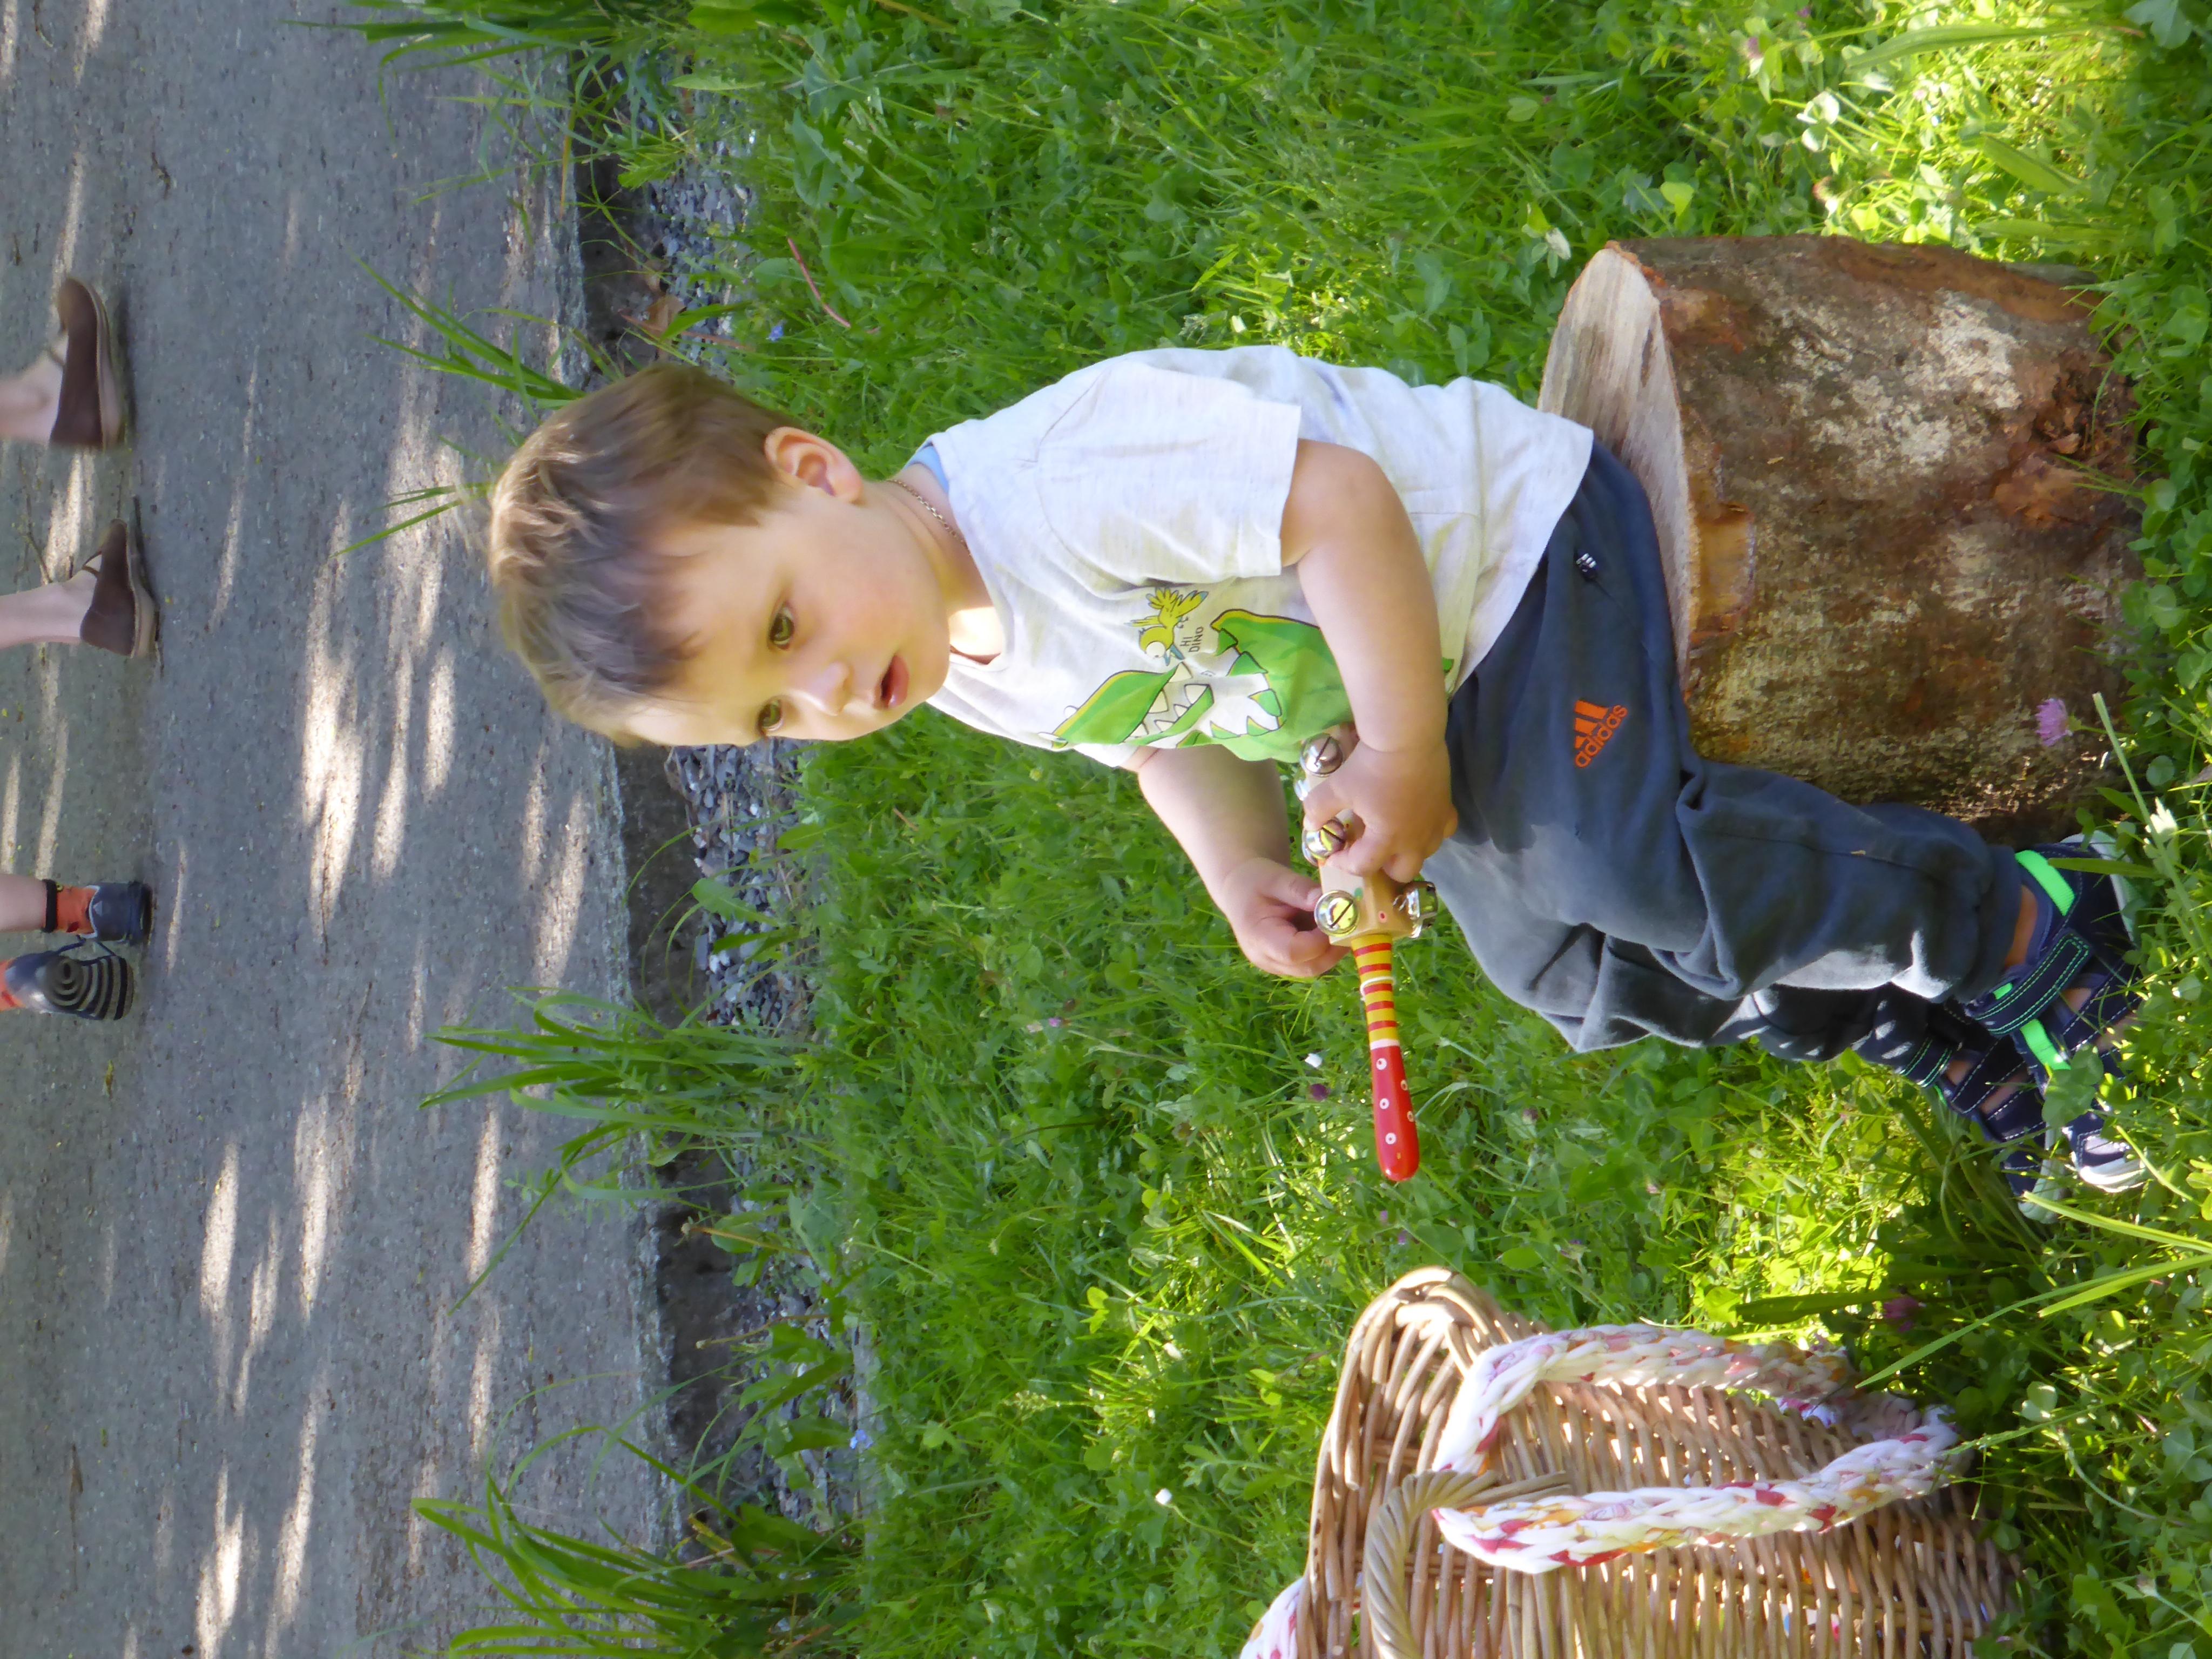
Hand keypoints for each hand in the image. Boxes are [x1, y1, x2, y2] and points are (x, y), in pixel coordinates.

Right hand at [1215, 856, 1347, 978]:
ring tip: (1337, 922)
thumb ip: (1302, 890)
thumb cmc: (1254, 880)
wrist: (1238, 888)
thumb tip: (1333, 900)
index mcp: (1258, 937)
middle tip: (1349, 923)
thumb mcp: (1276, 877)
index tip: (1336, 917)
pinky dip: (1325, 948)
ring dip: (1332, 948)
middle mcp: (1266, 958)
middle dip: (1334, 947)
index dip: (1320, 939)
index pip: (1294, 952)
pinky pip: (1311, 962)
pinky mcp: (1285, 964)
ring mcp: (1275, 965)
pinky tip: (1327, 927)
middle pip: (1308, 967)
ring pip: (1314, 967)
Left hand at [1299, 735, 1456, 881]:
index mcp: (1387, 839)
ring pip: (1425, 854)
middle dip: (1381, 867)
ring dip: (1407, 852)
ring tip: (1391, 835)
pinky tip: (1419, 820)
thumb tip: (1310, 824)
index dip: (1343, 863)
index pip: (1363, 866)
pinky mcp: (1446, 806)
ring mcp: (1435, 824)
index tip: (1333, 854)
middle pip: (1402, 872)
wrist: (1407, 736)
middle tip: (1366, 850)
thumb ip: (1319, 809)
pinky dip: (1430, 832)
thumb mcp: (1338, 787)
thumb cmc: (1371, 766)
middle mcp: (1415, 839)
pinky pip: (1443, 830)